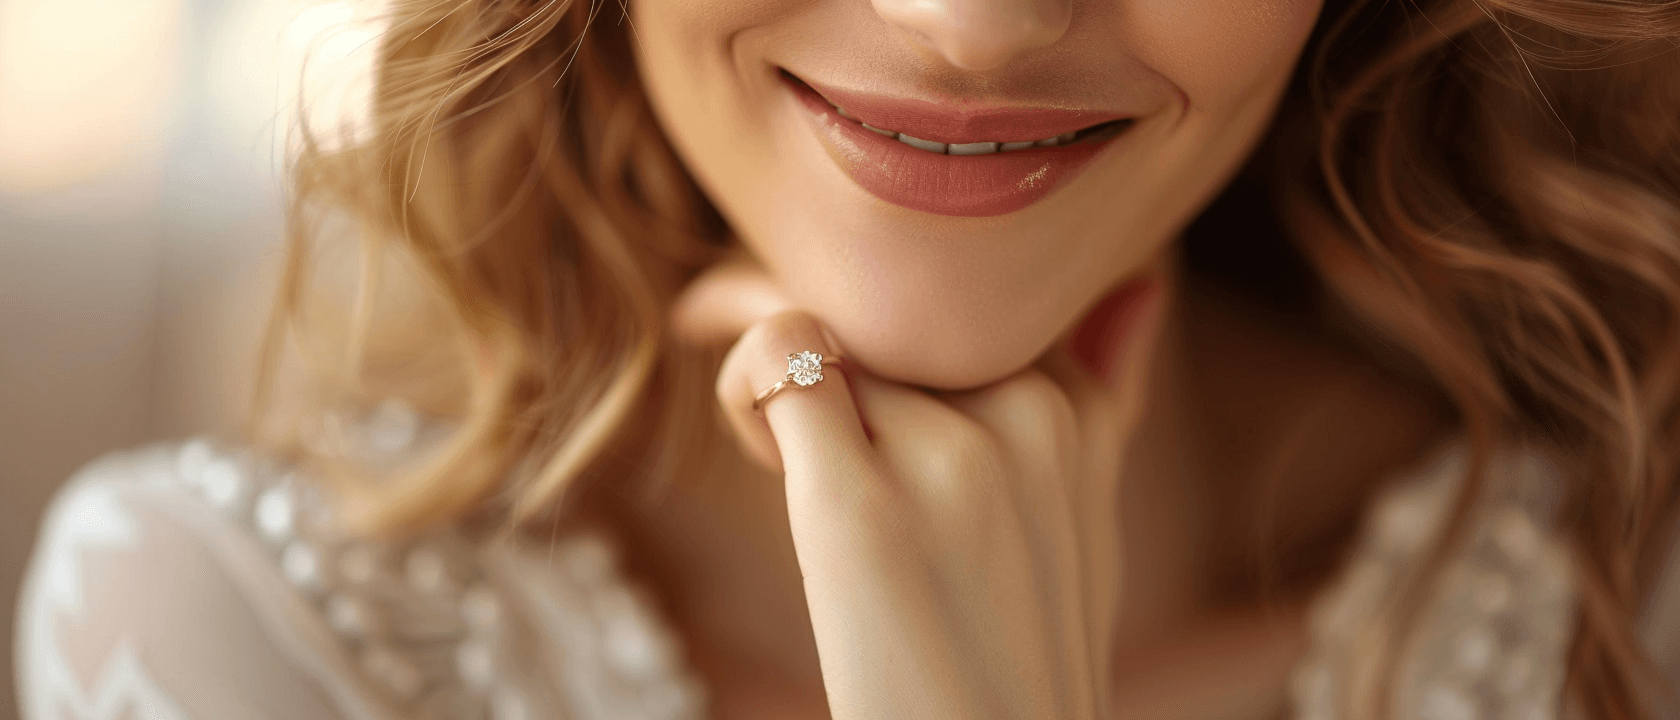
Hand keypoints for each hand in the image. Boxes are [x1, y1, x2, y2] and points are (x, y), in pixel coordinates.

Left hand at [678, 257, 1164, 719]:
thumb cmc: (1019, 648)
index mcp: (1074, 413)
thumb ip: (1104, 397)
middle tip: (811, 430)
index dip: (891, 326)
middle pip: (880, 304)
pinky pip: (775, 357)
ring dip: (784, 382)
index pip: (954, 291)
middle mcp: (1027, 416)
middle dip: (832, 352)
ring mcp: (948, 456)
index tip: (851, 375)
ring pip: (824, 327)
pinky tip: (764, 455)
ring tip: (799, 465)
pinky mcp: (857, 501)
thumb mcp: (1085, 519)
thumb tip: (1141, 285)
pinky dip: (742, 385)